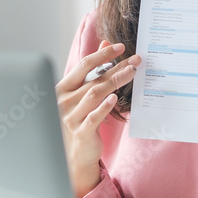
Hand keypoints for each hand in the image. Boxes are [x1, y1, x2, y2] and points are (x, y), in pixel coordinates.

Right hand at [55, 40, 140, 197]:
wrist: (72, 154)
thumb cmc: (78, 119)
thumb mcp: (81, 93)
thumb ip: (92, 70)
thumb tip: (105, 43)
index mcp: (62, 88)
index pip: (84, 66)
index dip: (102, 54)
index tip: (120, 47)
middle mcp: (64, 101)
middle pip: (94, 79)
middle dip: (116, 68)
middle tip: (135, 60)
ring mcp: (71, 117)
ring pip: (95, 94)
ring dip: (115, 82)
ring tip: (132, 74)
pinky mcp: (81, 132)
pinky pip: (94, 116)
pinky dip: (104, 106)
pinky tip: (115, 98)